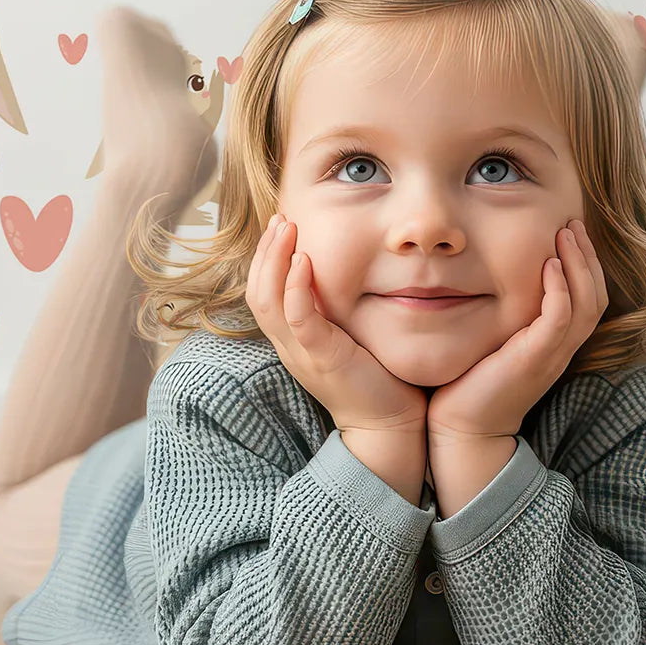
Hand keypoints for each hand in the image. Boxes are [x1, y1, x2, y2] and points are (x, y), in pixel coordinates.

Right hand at [246, 213, 427, 434]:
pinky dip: (295, 288)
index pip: (262, 292)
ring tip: (287, 228)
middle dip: (265, 251)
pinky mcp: (322, 358)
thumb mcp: (350, 336)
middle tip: (280, 218)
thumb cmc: (377, 379)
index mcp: (293, 339)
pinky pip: (298, 319)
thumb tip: (351, 274)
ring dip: (274, 260)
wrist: (389, 426)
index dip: (266, 258)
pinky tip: (304, 261)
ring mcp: (301, 353)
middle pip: (256, 291)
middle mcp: (289, 345)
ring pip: (267, 301)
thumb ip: (339, 310)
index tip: (281, 225)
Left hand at [427, 217, 607, 443]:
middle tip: (573, 223)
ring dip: (579, 264)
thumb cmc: (471, 385)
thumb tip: (490, 279)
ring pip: (586, 303)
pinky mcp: (535, 359)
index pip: (588, 298)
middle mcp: (561, 349)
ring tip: (565, 233)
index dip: (585, 264)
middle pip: (596, 296)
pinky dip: (560, 289)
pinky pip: (560, 318)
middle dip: (587, 256)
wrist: (463, 429)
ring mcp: (552, 355)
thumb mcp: (495, 342)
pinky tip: (549, 265)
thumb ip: (506, 316)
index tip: (569, 232)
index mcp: (556, 344)